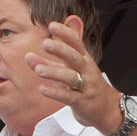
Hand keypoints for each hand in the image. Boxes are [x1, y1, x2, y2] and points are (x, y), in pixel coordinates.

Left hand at [25, 20, 120, 134]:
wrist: (108, 110)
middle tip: (45, 44)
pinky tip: (43, 89)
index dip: (65, 34)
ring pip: (70, 77)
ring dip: (54, 72)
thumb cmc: (86, 87)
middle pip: (74, 58)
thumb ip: (48, 63)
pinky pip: (69, 97)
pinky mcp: (82, 103)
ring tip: (38, 69)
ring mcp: (86, 87)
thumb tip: (28, 56)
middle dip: (60, 50)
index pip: (76, 43)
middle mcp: (87, 71)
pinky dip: (56, 93)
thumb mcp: (69, 71)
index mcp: (84, 60)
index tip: (52, 26)